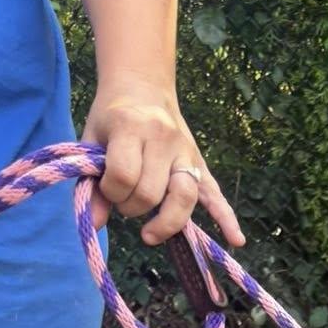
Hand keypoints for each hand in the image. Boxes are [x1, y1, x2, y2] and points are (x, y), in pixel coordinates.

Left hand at [82, 79, 244, 246]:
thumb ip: (91, 181)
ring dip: (165, 222)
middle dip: (132, 207)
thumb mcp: (92, 140)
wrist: (142, 87)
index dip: (110, 191)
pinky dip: (226, 218)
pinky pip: (215, 194)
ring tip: (150, 233)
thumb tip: (95, 223)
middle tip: (124, 199)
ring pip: (182, 198)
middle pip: (150, 193)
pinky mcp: (200, 164)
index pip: (123, 175)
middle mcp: (163, 140)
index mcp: (131, 127)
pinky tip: (235, 240)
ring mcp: (185, 152)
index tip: (105, 188)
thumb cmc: (113, 117)